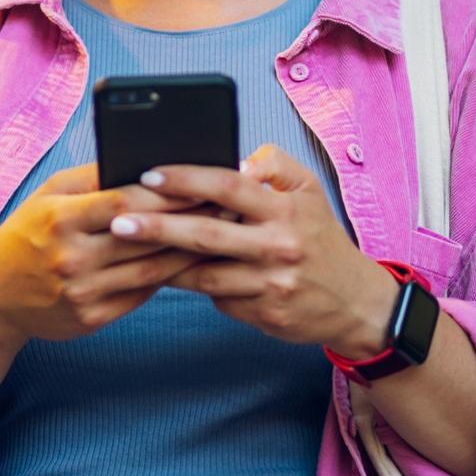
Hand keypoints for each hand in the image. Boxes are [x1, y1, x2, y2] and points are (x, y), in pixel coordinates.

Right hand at [0, 161, 222, 344]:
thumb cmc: (28, 233)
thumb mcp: (49, 195)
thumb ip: (94, 177)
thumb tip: (148, 158)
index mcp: (60, 218)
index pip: (125, 202)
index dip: (168, 192)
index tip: (205, 181)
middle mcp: (71, 257)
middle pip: (145, 237)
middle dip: (191, 219)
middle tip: (229, 205)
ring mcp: (82, 292)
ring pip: (151, 269)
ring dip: (190, 251)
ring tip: (221, 232)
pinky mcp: (92, 318)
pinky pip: (141, 293)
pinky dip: (169, 276)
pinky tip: (193, 261)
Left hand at [109, 143, 398, 353]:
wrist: (358, 302)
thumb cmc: (322, 239)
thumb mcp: (309, 190)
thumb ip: (273, 165)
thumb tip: (235, 161)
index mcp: (285, 209)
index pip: (228, 185)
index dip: (186, 178)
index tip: (148, 175)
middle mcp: (279, 246)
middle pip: (207, 233)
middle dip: (157, 227)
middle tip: (117, 222)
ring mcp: (271, 284)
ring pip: (204, 275)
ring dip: (165, 264)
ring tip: (131, 252)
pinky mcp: (265, 314)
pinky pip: (219, 299)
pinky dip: (199, 288)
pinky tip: (178, 277)